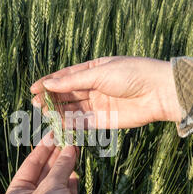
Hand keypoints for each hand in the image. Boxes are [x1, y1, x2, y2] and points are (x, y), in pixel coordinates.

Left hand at [3, 132, 79, 193]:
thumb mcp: (51, 187)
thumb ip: (61, 166)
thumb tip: (69, 147)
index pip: (29, 165)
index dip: (42, 149)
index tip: (53, 134)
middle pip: (43, 174)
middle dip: (56, 158)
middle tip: (67, 140)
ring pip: (55, 185)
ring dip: (65, 169)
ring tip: (74, 151)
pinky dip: (70, 185)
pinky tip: (75, 173)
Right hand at [31, 56, 180, 128]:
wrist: (159, 93)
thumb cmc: (132, 75)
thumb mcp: (100, 73)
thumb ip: (73, 81)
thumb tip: (49, 84)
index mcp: (94, 69)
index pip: (66, 76)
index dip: (49, 82)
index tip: (33, 88)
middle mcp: (94, 87)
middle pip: (67, 93)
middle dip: (51, 98)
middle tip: (34, 103)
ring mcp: (98, 104)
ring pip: (72, 109)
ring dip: (57, 111)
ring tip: (43, 113)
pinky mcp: (104, 121)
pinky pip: (82, 123)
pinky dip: (70, 124)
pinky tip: (58, 124)